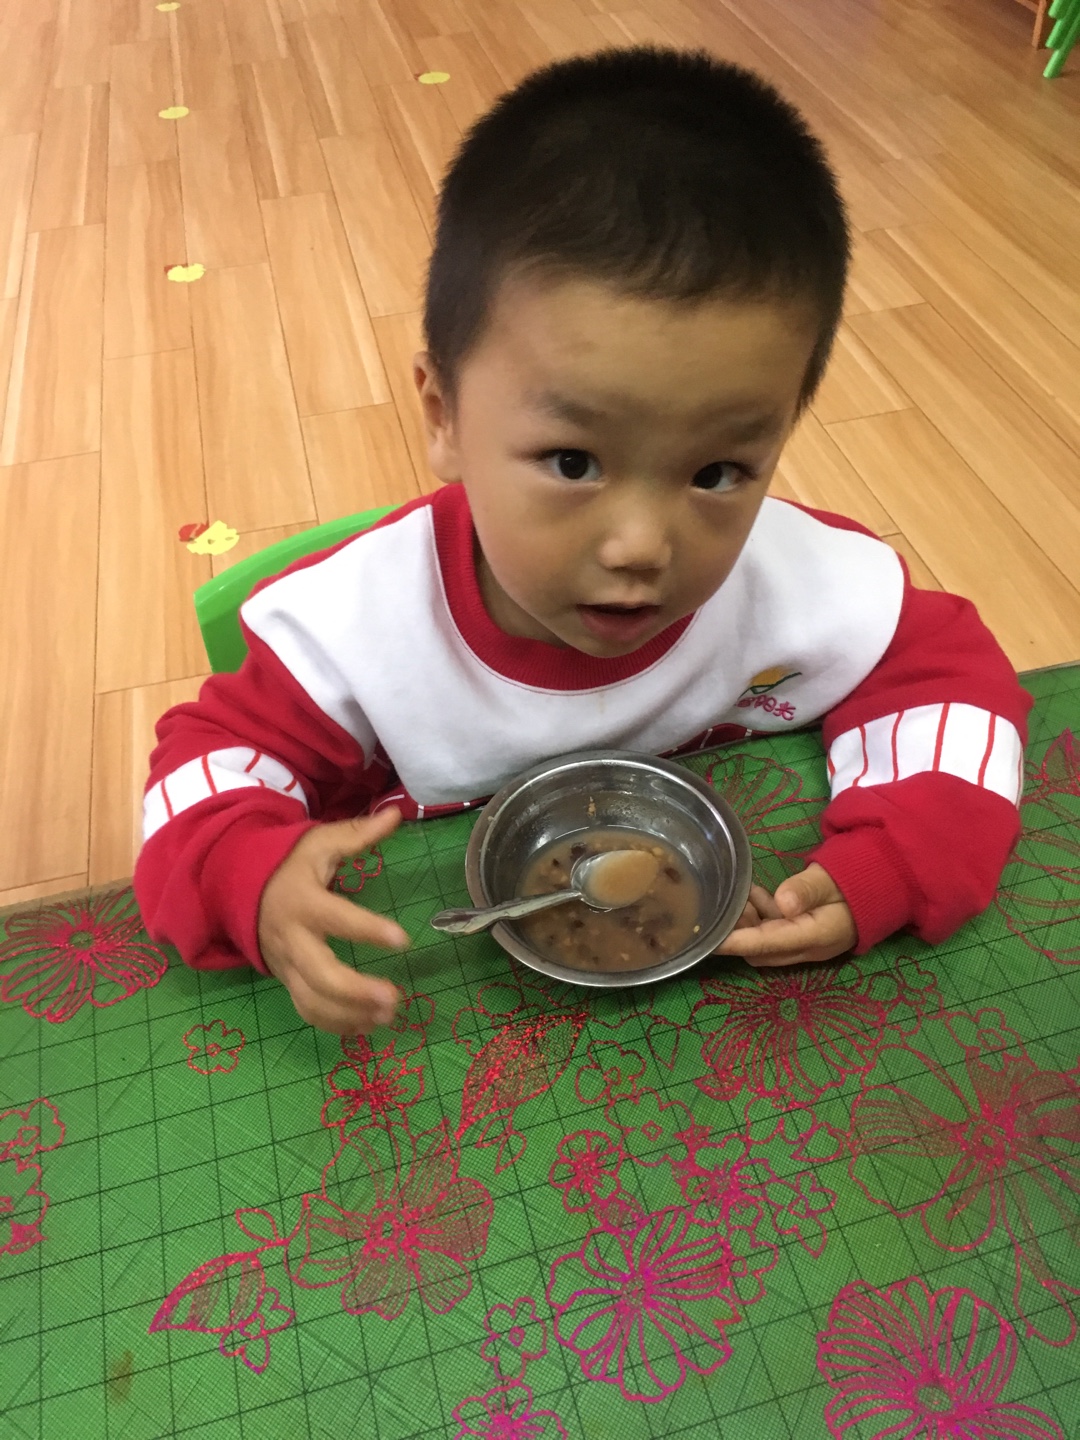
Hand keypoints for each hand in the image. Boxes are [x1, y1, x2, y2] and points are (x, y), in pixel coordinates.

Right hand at [258, 808, 409, 1034]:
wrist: (235, 888)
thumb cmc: (287, 865)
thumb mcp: (318, 843)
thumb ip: (357, 835)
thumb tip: (396, 815)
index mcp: (302, 901)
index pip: (336, 918)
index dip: (368, 930)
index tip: (403, 939)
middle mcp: (292, 939)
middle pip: (319, 975)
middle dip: (356, 991)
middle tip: (394, 997)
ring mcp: (286, 965)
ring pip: (313, 1001)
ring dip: (351, 1015)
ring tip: (389, 1016)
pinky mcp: (286, 982)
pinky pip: (307, 1011)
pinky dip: (336, 1025)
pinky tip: (368, 1026)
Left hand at [714, 862, 856, 967]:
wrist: (884, 888)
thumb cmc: (855, 881)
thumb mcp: (831, 879)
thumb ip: (807, 890)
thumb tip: (782, 902)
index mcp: (815, 937)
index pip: (768, 944)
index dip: (736, 942)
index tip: (709, 940)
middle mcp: (808, 949)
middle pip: (761, 950)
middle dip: (738, 931)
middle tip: (727, 903)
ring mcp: (806, 946)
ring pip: (766, 943)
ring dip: (749, 923)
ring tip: (742, 894)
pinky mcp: (804, 937)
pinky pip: (775, 935)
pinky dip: (761, 918)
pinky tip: (757, 895)